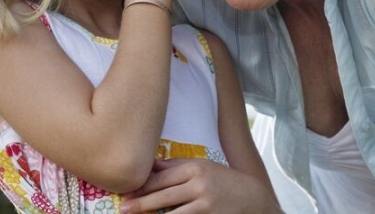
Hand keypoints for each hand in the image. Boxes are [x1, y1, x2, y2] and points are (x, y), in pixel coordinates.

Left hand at [120, 159, 282, 213]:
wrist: (251, 199)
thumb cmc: (223, 181)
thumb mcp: (202, 167)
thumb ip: (177, 167)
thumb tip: (150, 165)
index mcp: (195, 167)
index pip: (162, 177)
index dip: (142, 186)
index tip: (126, 192)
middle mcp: (199, 184)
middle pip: (163, 196)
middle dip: (141, 204)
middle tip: (124, 209)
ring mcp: (204, 204)